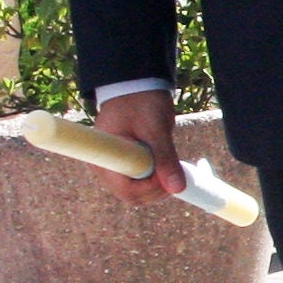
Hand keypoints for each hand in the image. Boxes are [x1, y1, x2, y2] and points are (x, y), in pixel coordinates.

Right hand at [92, 86, 188, 202]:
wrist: (135, 85)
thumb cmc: (141, 101)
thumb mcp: (155, 128)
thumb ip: (166, 158)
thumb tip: (178, 188)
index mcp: (105, 158)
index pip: (126, 191)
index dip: (150, 189)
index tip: (165, 173)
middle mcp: (106, 167)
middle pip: (133, 196)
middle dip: (157, 189)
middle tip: (175, 171)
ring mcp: (116, 168)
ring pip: (140, 193)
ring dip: (159, 185)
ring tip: (172, 164)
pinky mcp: (126, 166)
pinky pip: (142, 183)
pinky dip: (158, 179)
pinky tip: (167, 165)